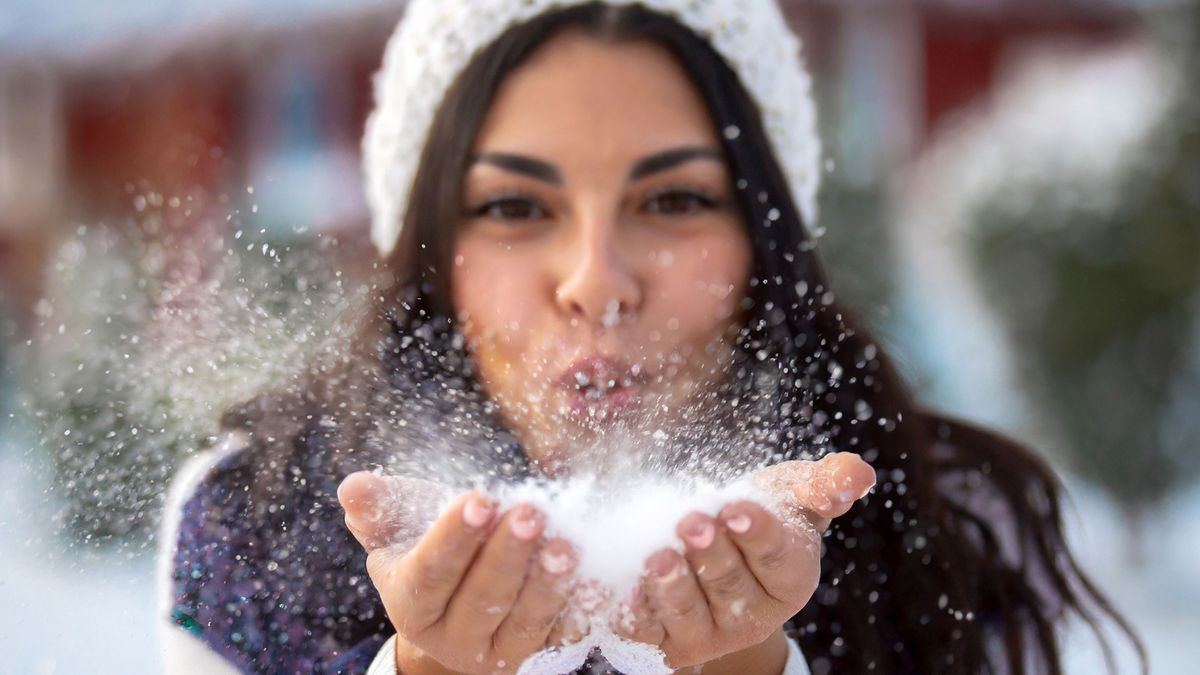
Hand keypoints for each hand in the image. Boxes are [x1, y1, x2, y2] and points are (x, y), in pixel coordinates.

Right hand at [337, 472, 579, 673]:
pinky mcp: (541, 652)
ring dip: (548, 580)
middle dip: (508, 554)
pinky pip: (564, 630)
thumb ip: (380, 509)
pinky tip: (595, 572)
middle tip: (530, 512)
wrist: (462, 606)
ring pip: (526, 619)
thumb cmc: (429, 551)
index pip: (430, 575)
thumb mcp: (400, 530)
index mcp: (411, 605)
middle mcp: (453, 637)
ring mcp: (500, 651)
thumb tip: (352, 487)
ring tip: (566, 541)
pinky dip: (580, 602)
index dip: (453, 539)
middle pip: (482, 598)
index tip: (479, 498)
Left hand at [615, 452, 874, 667]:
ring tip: (656, 555)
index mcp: (790, 580)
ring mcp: (706, 632)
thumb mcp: (792, 494)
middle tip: (691, 522)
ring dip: (670, 585)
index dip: (756, 532)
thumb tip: (856, 474)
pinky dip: (629, 607)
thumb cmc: (760, 512)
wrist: (710, 546)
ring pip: (687, 611)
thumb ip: (823, 484)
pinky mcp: (662, 639)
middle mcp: (752, 615)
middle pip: (730, 586)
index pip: (776, 556)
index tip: (735, 507)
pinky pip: (644, 627)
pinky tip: (615, 584)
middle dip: (710, 553)